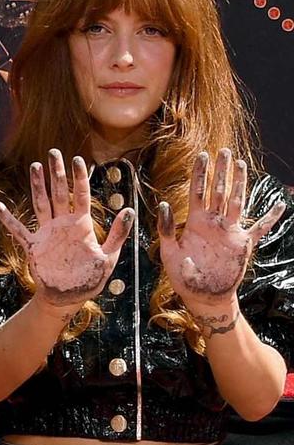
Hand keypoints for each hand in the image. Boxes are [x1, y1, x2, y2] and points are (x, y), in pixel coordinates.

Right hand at [0, 150, 133, 310]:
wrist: (68, 298)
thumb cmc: (90, 279)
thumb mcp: (108, 257)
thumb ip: (117, 235)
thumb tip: (129, 210)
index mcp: (82, 225)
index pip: (81, 195)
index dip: (80, 177)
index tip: (78, 159)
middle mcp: (63, 224)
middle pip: (59, 192)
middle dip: (57, 172)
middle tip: (54, 152)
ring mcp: (46, 233)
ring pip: (41, 203)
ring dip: (38, 186)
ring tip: (35, 167)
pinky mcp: (33, 246)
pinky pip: (18, 230)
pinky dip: (8, 219)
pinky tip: (0, 207)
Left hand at [159, 150, 286, 329]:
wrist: (201, 294)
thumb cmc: (181, 274)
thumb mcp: (169, 251)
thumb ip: (167, 229)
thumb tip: (164, 205)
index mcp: (195, 221)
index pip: (197, 191)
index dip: (200, 173)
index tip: (202, 155)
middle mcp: (213, 222)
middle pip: (218, 190)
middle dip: (221, 170)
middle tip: (224, 150)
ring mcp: (229, 231)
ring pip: (236, 201)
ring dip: (239, 183)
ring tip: (241, 164)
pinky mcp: (242, 244)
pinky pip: (259, 229)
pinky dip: (270, 218)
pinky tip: (279, 206)